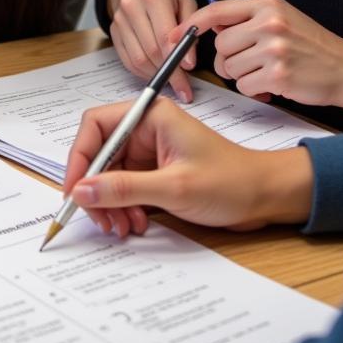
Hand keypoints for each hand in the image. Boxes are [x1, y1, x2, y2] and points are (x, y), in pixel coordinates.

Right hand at [63, 97, 312, 236]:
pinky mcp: (155, 171)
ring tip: (122, 227)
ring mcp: (150, 150)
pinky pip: (125, 187)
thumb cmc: (230, 181)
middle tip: (101, 219)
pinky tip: (135, 223)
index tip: (75, 190)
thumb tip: (81, 191)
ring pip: (110, 174)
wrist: (266, 197)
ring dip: (110, 203)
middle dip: (96, 188)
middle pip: (100, 153)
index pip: (95, 125)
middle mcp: (145, 128)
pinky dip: (124, 206)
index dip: (79, 157)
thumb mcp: (174, 188)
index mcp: (150, 116)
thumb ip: (124, 188)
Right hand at [107, 0, 198, 99]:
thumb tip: (188, 62)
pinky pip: (128, 60)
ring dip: (157, 74)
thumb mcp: (186, 1)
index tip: (189, 71)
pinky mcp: (113, 31)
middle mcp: (131, 6)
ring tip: (172, 80)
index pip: (164, 34)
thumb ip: (191, 29)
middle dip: (170, 71)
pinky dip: (144, 71)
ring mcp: (119, 19)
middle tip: (184, 86)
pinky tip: (156, 71)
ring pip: (138, 59)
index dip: (177, 57)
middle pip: (151, 50)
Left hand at [169, 0, 342, 108]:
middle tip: (250, 62)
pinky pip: (244, 86)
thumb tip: (208, 26)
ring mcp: (274, 48)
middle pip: (220, 44)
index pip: (216, 11)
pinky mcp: (278, 74)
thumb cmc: (310, 46)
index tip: (173, 36)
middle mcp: (269, 22)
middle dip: (227, 58)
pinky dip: (254, 90)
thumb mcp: (280, 19)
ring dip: (242, 75)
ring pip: (229, 67)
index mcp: (266, 4)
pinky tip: (273, 84)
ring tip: (266, 71)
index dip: (190, 25)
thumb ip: (246, 19)